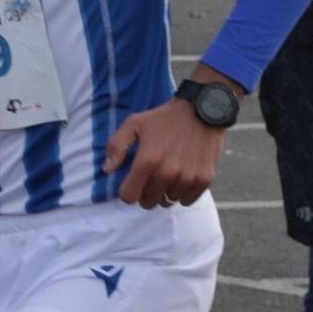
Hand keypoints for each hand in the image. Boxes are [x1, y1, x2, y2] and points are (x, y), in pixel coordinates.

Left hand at [104, 98, 224, 209]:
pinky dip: (182, 194)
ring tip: (168, 174)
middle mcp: (167, 173)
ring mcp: (187, 177)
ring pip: (168, 202)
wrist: (203, 109)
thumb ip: (116, 146)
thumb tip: (108, 170)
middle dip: (145, 193)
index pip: (129, 197)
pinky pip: (187, 201)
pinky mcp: (204, 179)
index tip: (132, 183)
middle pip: (148, 202)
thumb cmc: (165, 118)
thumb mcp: (134, 124)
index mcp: (147, 161)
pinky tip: (181, 179)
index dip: (127, 191)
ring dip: (165, 192)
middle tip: (150, 178)